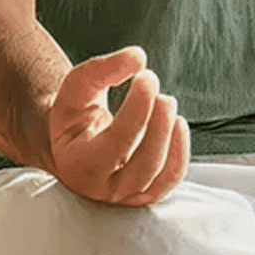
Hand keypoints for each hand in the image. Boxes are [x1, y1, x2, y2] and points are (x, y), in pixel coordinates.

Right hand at [46, 47, 191, 206]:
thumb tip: (138, 57)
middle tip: (158, 87)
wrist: (74, 141)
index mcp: (77, 164)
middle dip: (158, 123)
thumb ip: (102, 70)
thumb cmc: (75, 115)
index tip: (147, 77)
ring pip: (158, 175)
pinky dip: (181, 153)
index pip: (116, 143)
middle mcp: (101, 188)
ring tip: (166, 101)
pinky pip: (170, 181)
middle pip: (143, 164)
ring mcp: (124, 196)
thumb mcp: (77, 88)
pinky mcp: (144, 194)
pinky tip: (178, 123)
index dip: (138, 108)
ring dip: (170, 135)